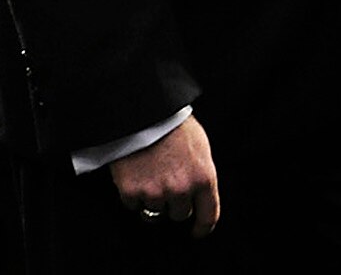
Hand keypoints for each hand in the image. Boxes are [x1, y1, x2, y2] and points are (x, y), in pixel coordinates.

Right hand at [109, 115, 220, 236]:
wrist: (143, 110)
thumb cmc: (173, 123)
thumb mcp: (199, 146)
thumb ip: (200, 173)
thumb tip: (198, 193)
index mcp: (203, 177)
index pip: (208, 215)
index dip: (202, 227)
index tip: (196, 231)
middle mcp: (181, 190)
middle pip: (179, 215)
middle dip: (174, 204)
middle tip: (167, 184)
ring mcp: (155, 192)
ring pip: (155, 213)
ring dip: (153, 200)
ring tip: (150, 175)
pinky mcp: (132, 192)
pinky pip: (133, 205)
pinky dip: (133, 194)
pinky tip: (135, 174)